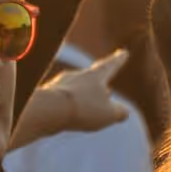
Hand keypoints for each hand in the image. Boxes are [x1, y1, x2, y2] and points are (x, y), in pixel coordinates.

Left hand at [13, 49, 131, 149]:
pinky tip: (68, 118)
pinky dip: (69, 110)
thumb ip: (120, 112)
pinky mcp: (47, 97)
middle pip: (92, 80)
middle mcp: (77, 76)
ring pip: (77, 92)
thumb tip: (123, 112)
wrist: (48, 110)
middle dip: (100, 87)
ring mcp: (60, 85)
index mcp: (95, 76)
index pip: (110, 66)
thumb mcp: (110, 113)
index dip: (118, 60)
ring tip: (89, 112)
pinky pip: (62, 104)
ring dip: (84, 100)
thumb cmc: (83, 108)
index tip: (123, 53)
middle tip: (107, 90)